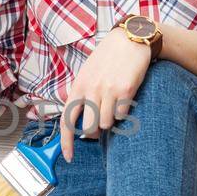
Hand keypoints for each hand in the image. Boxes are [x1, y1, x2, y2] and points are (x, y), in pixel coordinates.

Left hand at [59, 28, 152, 161]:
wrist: (129, 38)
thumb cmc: (108, 58)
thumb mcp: (87, 73)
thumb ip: (82, 95)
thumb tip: (80, 123)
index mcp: (78, 86)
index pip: (67, 120)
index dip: (66, 142)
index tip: (70, 157)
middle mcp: (91, 89)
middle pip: (89, 128)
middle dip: (94, 131)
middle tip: (100, 123)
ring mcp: (108, 91)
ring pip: (106, 124)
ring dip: (111, 119)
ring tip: (114, 103)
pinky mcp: (126, 90)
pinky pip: (122, 115)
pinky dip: (124, 111)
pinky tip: (124, 96)